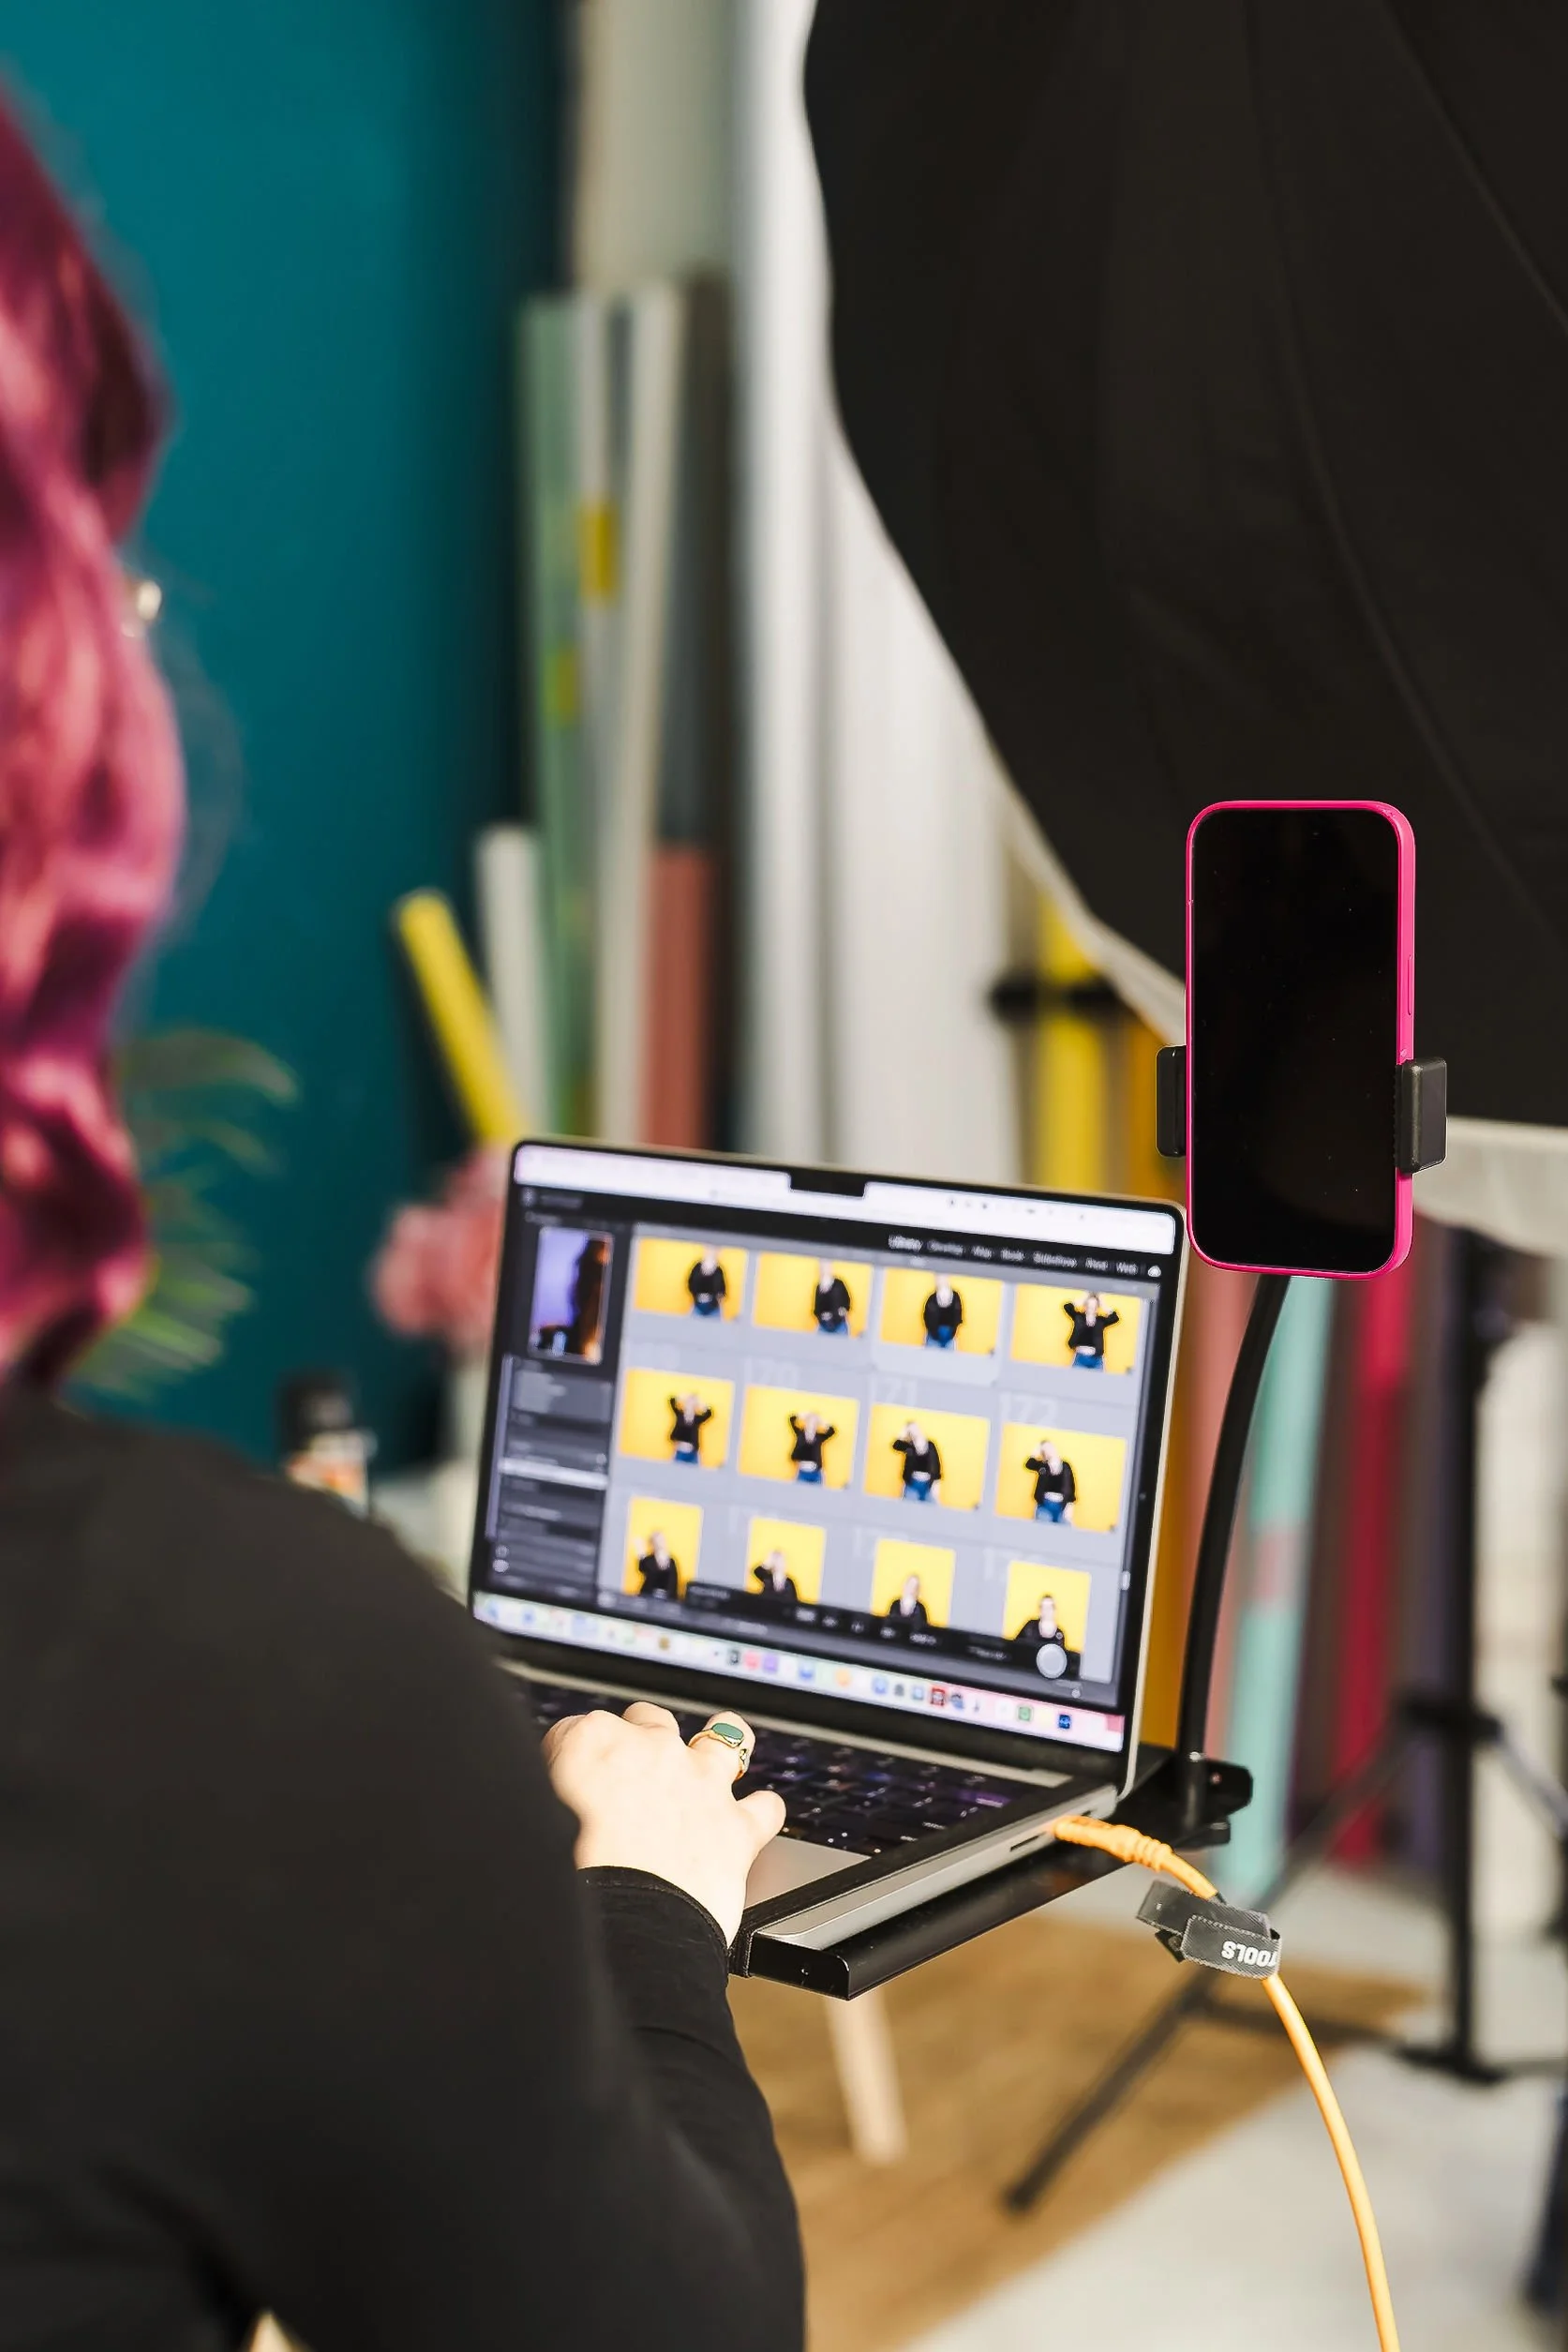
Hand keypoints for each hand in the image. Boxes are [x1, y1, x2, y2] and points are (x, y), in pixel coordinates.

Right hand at [541, 1703, 786, 1942]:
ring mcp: (701, 1783)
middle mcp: (652, 1750)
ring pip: (723, 1737)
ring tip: (710, 1760)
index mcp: (591, 1743)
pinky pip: (765, 1806)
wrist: (626, 1928)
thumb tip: (552, 1798)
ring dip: (717, 1746)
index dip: (572, 1761)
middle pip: (648, 1720)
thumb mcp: (533, 1822)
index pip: (577, 1731)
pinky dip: (760, 1812)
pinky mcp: (737, 1826)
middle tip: (629, 1773)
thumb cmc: (568, 1884)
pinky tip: (751, 1819)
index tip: (569, 1785)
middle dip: (639, 1737)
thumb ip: (548, 1797)